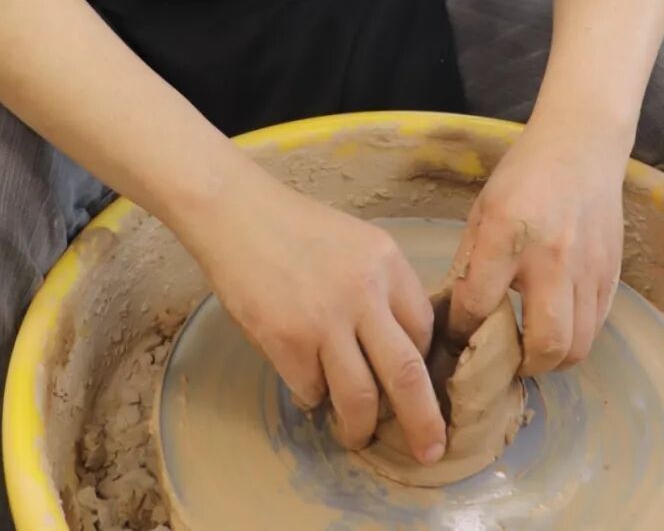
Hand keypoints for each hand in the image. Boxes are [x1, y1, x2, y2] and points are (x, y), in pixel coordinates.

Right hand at [185, 174, 446, 463]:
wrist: (234, 212)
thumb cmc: (292, 227)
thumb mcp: (353, 242)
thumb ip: (378, 287)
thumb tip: (393, 350)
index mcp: (386, 260)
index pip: (424, 330)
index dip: (422, 365)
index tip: (417, 386)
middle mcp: (363, 290)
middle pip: (408, 374)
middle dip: (423, 423)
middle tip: (429, 451)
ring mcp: (324, 318)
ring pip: (360, 399)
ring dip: (360, 427)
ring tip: (355, 434)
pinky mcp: (286, 340)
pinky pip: (311, 392)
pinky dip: (311, 397)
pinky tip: (304, 381)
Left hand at [447, 120, 625, 374]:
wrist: (580, 148)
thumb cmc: (523, 177)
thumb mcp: (482, 209)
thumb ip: (470, 261)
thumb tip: (456, 314)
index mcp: (506, 235)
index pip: (478, 304)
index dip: (462, 330)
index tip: (457, 337)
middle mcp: (551, 257)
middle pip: (545, 344)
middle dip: (521, 366)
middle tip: (506, 360)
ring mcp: (587, 269)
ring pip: (577, 347)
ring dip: (552, 360)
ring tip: (533, 348)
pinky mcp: (611, 274)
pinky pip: (596, 328)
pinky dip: (576, 338)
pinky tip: (558, 324)